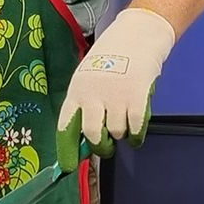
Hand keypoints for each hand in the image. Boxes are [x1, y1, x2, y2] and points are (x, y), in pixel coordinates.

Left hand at [57, 8, 174, 156]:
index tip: (69, 168)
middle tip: (106, 146)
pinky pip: (136, 129)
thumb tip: (86, 138)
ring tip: (124, 120)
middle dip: (100, 147)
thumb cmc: (112, 57)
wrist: (137, 35)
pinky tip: (137, 130)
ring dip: (122, 134)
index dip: (66, 150)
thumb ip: (86, 104)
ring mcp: (115, 96)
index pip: (66, 126)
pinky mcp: (136, 96)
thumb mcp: (89, 77)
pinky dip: (137, 135)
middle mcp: (92, 95)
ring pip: (117, 132)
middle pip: (92, 134)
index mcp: (77, 90)